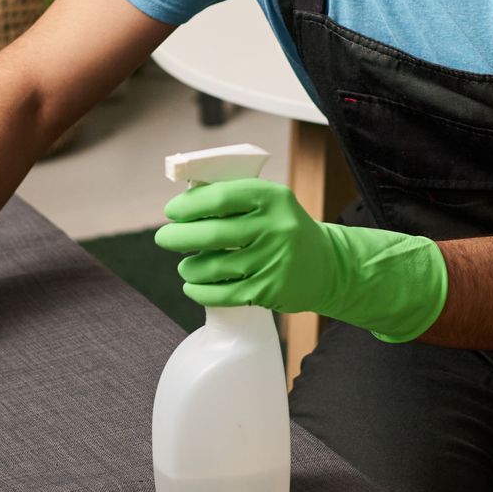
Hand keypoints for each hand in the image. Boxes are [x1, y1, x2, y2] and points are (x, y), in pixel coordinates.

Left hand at [153, 178, 447, 342]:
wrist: (328, 266)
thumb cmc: (286, 229)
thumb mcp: (270, 204)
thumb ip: (234, 199)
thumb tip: (184, 202)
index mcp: (273, 198)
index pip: (220, 197)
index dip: (189, 205)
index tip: (172, 211)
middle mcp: (275, 228)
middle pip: (211, 234)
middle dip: (178, 236)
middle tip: (164, 237)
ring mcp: (272, 261)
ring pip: (213, 266)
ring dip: (189, 267)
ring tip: (185, 265)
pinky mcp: (268, 290)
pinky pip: (222, 293)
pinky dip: (200, 290)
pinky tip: (193, 285)